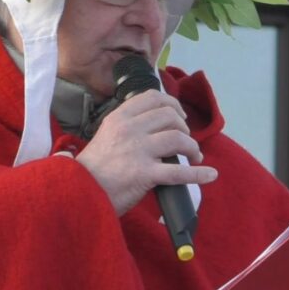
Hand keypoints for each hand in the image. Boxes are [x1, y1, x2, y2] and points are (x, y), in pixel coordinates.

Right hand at [76, 89, 217, 215]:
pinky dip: (199, 174)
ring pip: (178, 139)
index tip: (180, 116)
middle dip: (184, 128)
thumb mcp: (106, 134)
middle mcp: (129, 128)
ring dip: (192, 147)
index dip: (173, 104)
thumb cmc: (94, 166)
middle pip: (170, 116)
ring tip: (194, 156)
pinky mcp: (144, 174)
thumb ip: (128, 125)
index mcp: (119, 117)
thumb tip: (157, 125)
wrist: (78, 192)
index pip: (153, 97)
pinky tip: (210, 174)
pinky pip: (179, 172)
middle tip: (186, 141)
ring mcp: (137, 150)